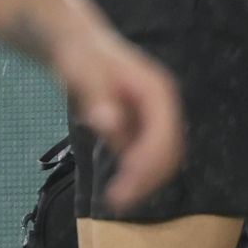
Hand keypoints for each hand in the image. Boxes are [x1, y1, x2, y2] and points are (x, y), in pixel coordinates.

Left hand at [48, 25, 181, 213]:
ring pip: (164, 156)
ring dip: (146, 180)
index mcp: (156, 90)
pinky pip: (150, 155)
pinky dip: (140, 174)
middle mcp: (163, 104)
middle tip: (117, 201)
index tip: (123, 187)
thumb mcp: (82, 73)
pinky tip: (118, 187)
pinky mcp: (143, 125)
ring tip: (117, 200)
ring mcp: (155, 116)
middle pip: (170, 148)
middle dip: (149, 177)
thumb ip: (97, 97)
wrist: (77, 45)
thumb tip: (109, 124)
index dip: (148, 162)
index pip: (164, 133)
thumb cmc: (79, 55)